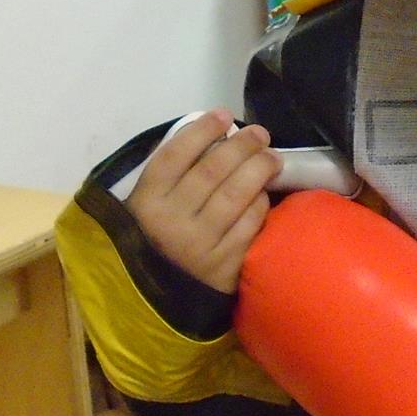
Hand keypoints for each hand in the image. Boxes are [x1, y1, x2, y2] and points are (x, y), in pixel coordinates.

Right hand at [128, 110, 283, 293]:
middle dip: (242, 146)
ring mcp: (198, 245)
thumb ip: (168, 175)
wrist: (151, 300)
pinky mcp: (223, 267)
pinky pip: (249, 226)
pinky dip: (260, 205)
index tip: (222, 115)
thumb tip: (209, 136)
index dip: (201, 131)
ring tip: (272, 157)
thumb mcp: (144, 207)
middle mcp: (170, 222)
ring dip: (259, 169)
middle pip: (212, 171)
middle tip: (260, 134)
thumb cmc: (151, 240)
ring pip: (236, 196)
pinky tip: (264, 194)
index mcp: (145, 202)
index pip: (174, 155)